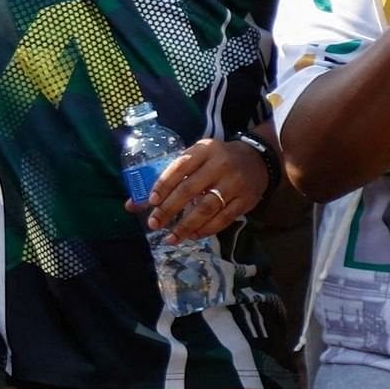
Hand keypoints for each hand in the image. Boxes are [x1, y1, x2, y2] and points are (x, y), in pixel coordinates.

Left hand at [135, 134, 268, 241]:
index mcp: (204, 150)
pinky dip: (206, 229)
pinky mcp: (245, 200)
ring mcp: (234, 183)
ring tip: (171, 238)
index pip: (180, 167)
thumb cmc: (217, 159)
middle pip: (190, 190)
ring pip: (206, 208)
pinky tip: (193, 236)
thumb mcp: (196, 158)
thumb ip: (168, 178)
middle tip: (154, 224)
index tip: (151, 202)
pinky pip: (223, 219)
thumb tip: (132, 204)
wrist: (257, 159)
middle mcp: (220, 165)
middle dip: (169, 209)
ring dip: (186, 226)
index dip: (164, 185)